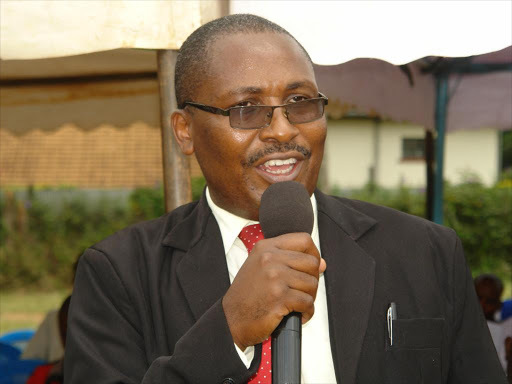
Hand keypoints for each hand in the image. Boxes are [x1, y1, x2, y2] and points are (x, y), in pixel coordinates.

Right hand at [222, 233, 325, 350]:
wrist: (231, 319)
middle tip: (303, 292)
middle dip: (313, 280)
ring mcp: (275, 277)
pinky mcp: (279, 297)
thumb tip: (322, 263)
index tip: (311, 267)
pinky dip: (307, 312)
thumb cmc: (248, 295)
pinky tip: (297, 315)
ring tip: (297, 304)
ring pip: (312, 284)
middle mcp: (270, 259)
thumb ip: (289, 261)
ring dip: (309, 298)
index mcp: (266, 247)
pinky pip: (307, 302)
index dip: (314, 253)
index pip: (303, 240)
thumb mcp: (262, 267)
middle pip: (311, 262)